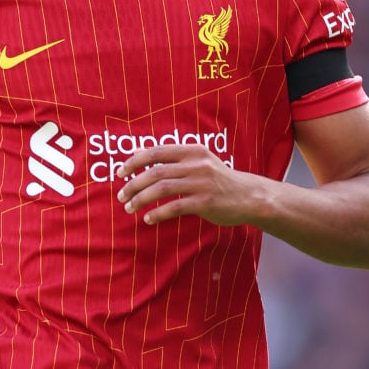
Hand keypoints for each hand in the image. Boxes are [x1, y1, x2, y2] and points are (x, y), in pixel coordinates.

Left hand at [115, 144, 261, 225]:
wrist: (248, 196)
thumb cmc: (218, 179)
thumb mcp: (199, 161)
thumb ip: (174, 159)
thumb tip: (140, 158)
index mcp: (192, 150)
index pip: (156, 152)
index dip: (134, 162)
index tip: (119, 173)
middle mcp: (196, 164)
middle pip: (155, 172)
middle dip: (133, 184)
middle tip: (120, 196)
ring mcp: (202, 183)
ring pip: (162, 189)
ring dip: (141, 199)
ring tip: (129, 208)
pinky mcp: (206, 202)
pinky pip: (175, 207)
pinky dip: (158, 213)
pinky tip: (148, 218)